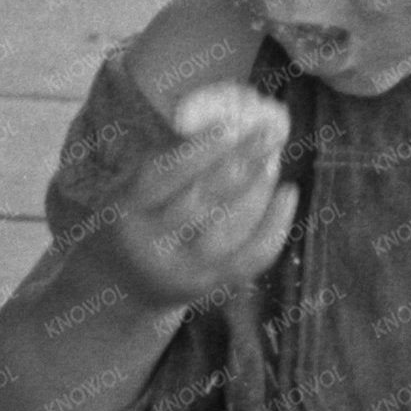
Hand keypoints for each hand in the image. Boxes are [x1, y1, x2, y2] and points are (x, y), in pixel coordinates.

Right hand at [86, 88, 295, 310]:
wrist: (122, 285)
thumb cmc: (133, 218)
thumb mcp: (131, 186)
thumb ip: (170, 159)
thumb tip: (222, 124)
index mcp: (124, 211)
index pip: (166, 175)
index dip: (201, 151)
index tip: (231, 126)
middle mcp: (151, 246)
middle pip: (201, 200)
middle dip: (238, 164)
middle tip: (264, 136)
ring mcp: (183, 271)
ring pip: (230, 228)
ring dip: (258, 189)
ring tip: (272, 158)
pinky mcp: (210, 287)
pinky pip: (251, 257)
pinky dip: (275, 224)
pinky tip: (288, 194)